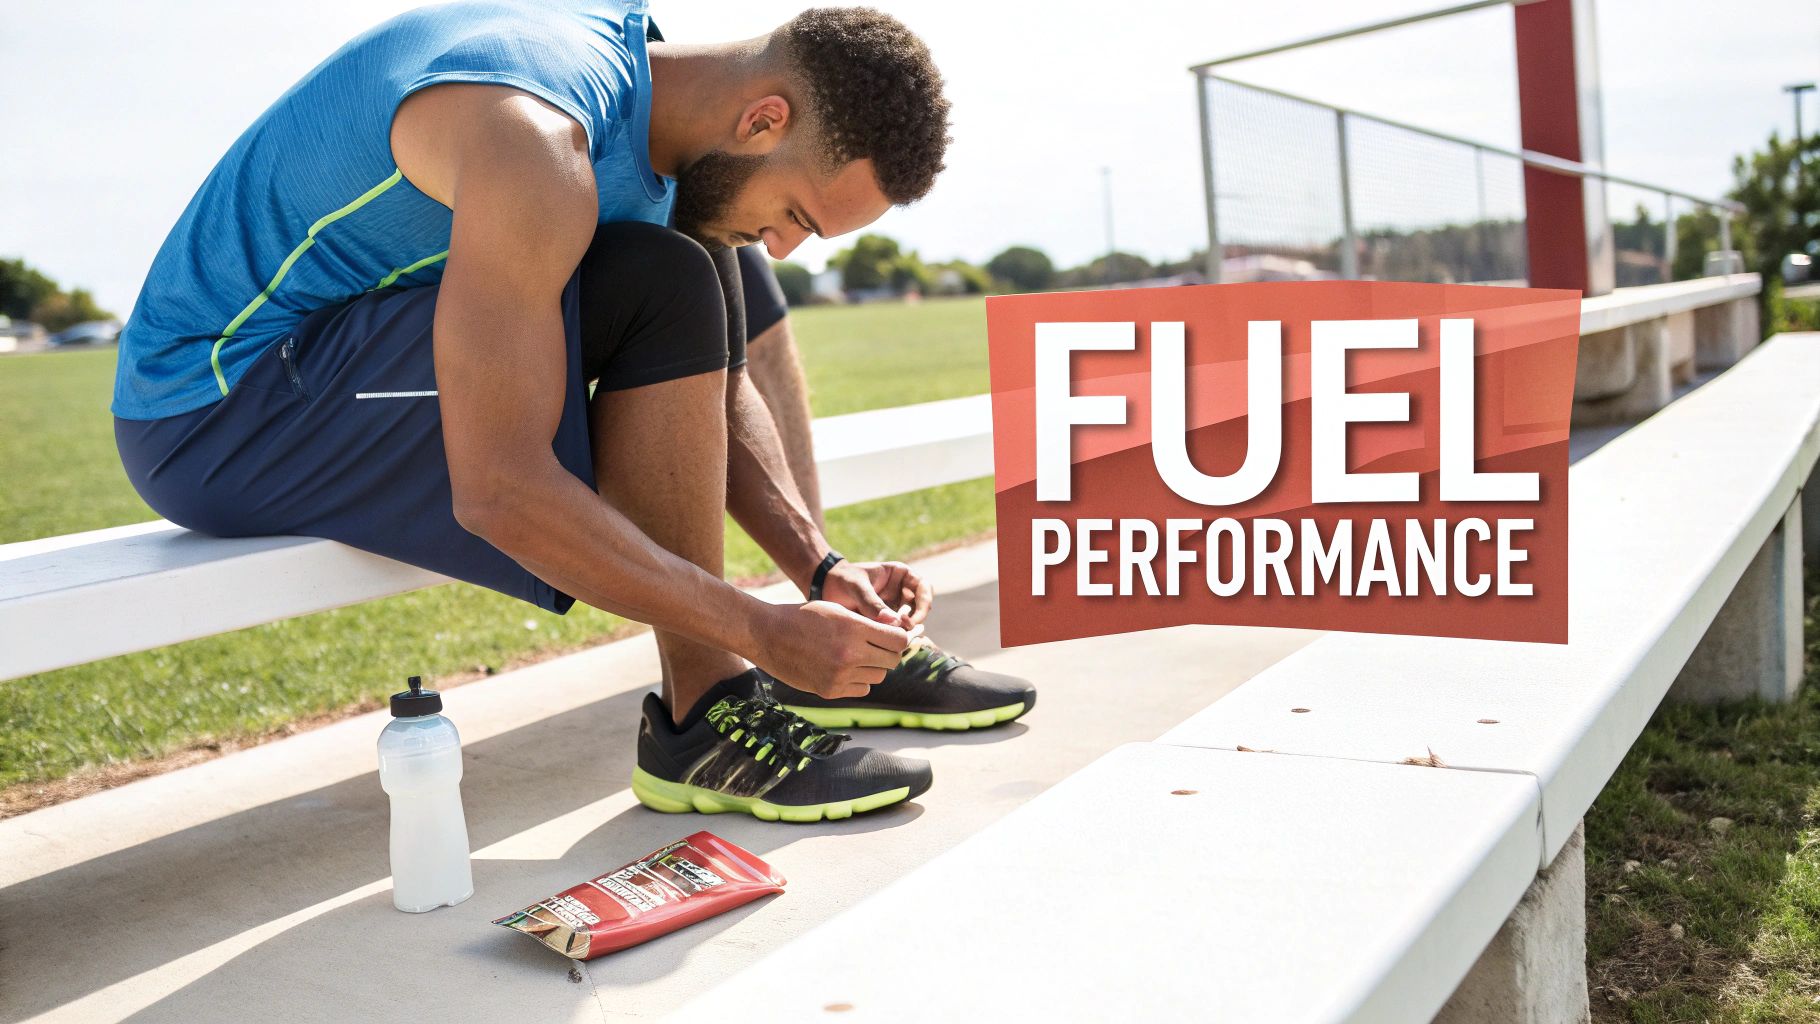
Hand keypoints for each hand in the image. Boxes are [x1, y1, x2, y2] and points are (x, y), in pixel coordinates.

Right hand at [753, 601, 909, 698]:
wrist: (767, 634)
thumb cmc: (803, 617)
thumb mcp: (838, 610)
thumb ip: (868, 623)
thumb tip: (898, 635)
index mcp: (854, 629)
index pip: (898, 640)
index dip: (899, 638)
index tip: (893, 637)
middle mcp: (850, 654)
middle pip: (892, 661)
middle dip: (888, 653)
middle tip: (875, 646)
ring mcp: (839, 676)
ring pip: (878, 677)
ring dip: (872, 667)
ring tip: (854, 655)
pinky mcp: (829, 691)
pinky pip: (861, 689)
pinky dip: (857, 680)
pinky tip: (842, 668)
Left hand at [816, 560, 933, 627]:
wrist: (824, 588)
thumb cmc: (841, 579)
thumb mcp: (856, 586)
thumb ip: (872, 603)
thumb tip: (893, 622)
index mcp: (899, 575)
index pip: (924, 587)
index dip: (924, 603)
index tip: (913, 618)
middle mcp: (901, 591)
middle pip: (921, 607)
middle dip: (915, 621)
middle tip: (902, 632)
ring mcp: (894, 607)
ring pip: (909, 622)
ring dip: (904, 631)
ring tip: (890, 638)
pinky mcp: (885, 621)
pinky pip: (895, 630)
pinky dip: (892, 637)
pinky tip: (883, 643)